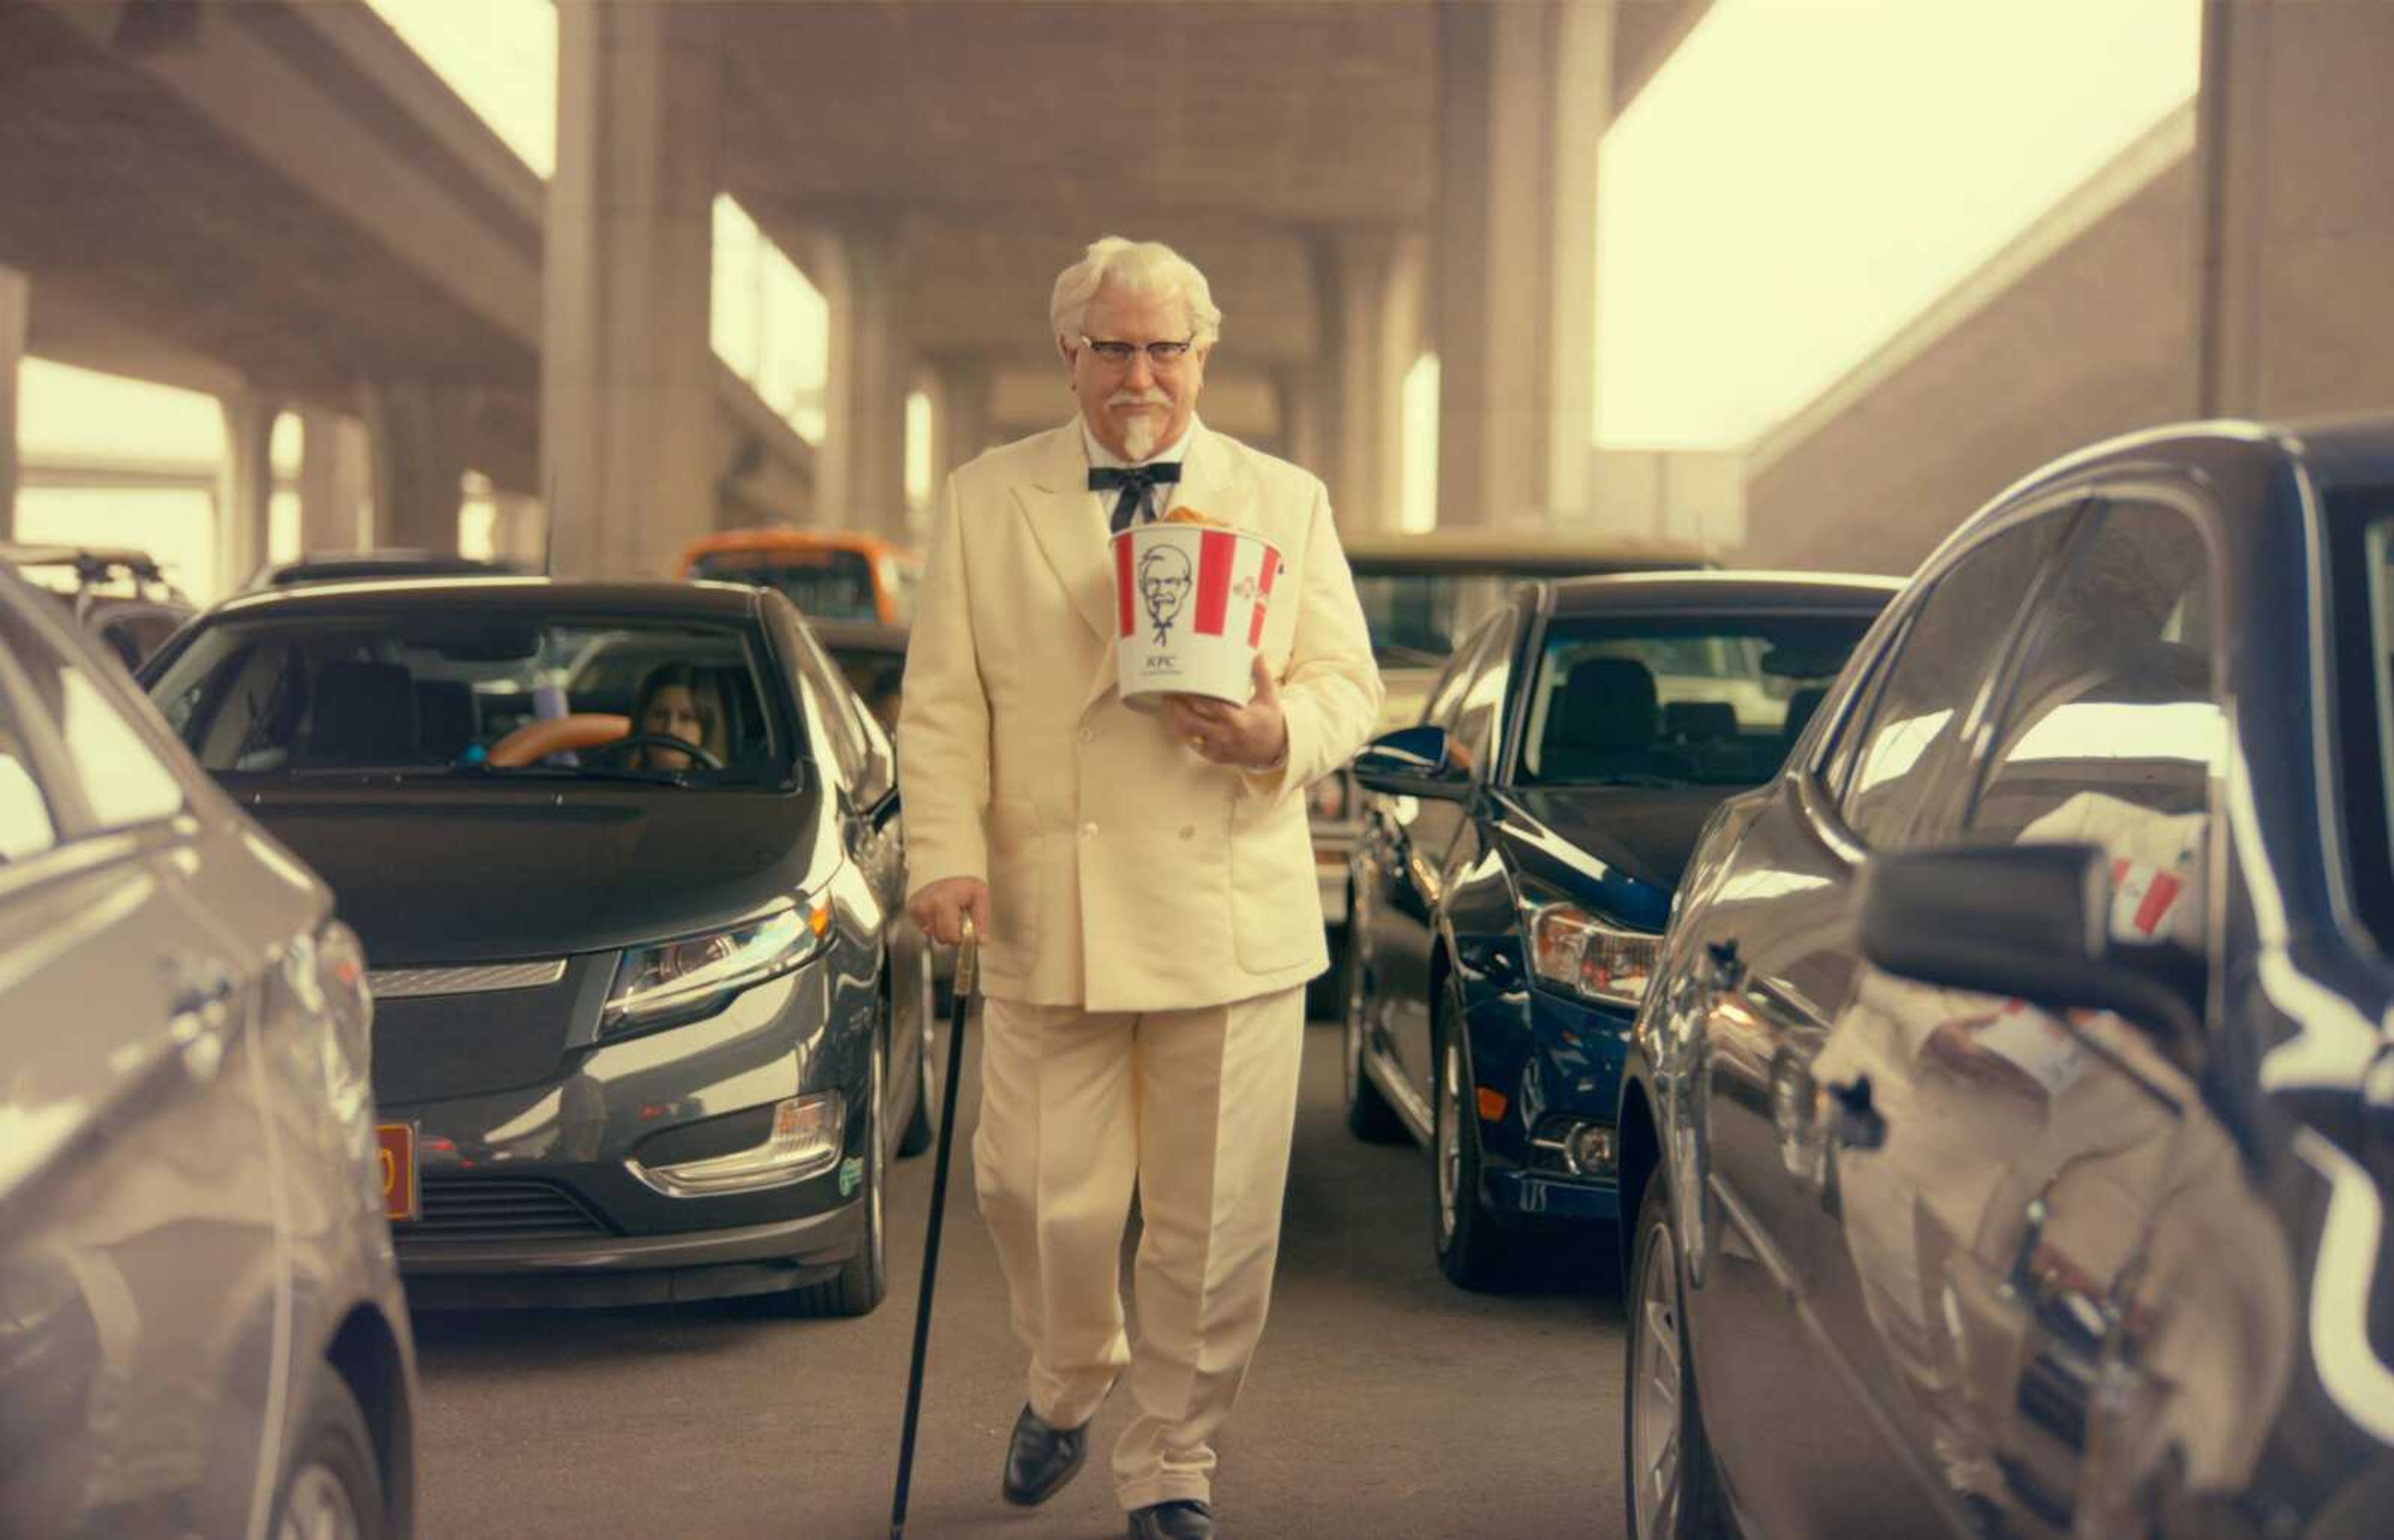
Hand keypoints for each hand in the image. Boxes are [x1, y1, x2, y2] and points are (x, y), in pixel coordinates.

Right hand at [908, 876, 989, 946]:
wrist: (947, 871)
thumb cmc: (964, 886)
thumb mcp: (980, 896)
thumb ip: (982, 919)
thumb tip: (982, 941)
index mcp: (943, 901)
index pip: (950, 936)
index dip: (960, 937)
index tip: (966, 928)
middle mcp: (926, 904)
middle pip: (941, 938)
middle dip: (952, 934)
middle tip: (958, 919)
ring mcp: (916, 907)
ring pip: (932, 935)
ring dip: (942, 929)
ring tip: (948, 914)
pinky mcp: (911, 908)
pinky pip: (924, 929)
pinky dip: (933, 924)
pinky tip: (938, 912)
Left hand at [1164, 654, 1288, 769]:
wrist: (1276, 751)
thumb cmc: (1271, 722)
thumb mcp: (1269, 697)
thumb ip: (1261, 675)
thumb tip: (1256, 654)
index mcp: (1238, 720)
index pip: (1210, 706)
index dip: (1194, 697)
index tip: (1184, 686)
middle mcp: (1226, 735)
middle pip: (1192, 721)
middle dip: (1177, 708)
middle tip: (1169, 694)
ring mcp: (1219, 748)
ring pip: (1189, 735)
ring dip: (1177, 721)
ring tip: (1170, 706)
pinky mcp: (1215, 756)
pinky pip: (1194, 746)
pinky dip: (1185, 734)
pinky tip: (1178, 722)